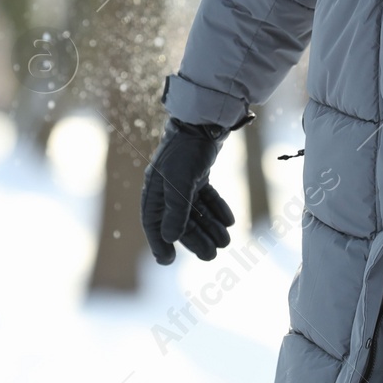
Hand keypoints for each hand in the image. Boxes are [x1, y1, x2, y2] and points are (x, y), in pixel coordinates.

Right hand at [141, 117, 234, 263]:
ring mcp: (183, 181)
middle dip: (196, 239)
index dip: (159, 243)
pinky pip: (206, 197)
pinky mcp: (198, 173)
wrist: (204, 121)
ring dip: (210, 226)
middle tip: (211, 256)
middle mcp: (166, 188)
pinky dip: (217, 209)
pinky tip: (229, 221)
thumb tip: (169, 238)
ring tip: (225, 242)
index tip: (168, 261)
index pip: (153, 224)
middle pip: (180, 221)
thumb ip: (177, 211)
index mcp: (155, 191)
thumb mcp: (181, 182)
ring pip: (196, 211)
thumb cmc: (187, 151)